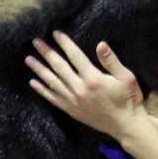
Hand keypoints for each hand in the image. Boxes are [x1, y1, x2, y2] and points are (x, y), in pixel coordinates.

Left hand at [25, 31, 148, 138]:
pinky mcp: (71, 110)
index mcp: (93, 79)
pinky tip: (33, 83)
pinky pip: (53, 99)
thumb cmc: (129, 98)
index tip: (56, 33)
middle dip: (47, 53)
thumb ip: (111, 61)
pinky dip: (42, 90)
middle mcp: (80, 89)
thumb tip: (100, 44)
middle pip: (59, 67)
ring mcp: (73, 101)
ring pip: (52, 82)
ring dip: (39, 70)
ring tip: (28, 59)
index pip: (75, 56)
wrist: (125, 125)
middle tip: (36, 42)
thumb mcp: (126, 77)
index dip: (65, 43)